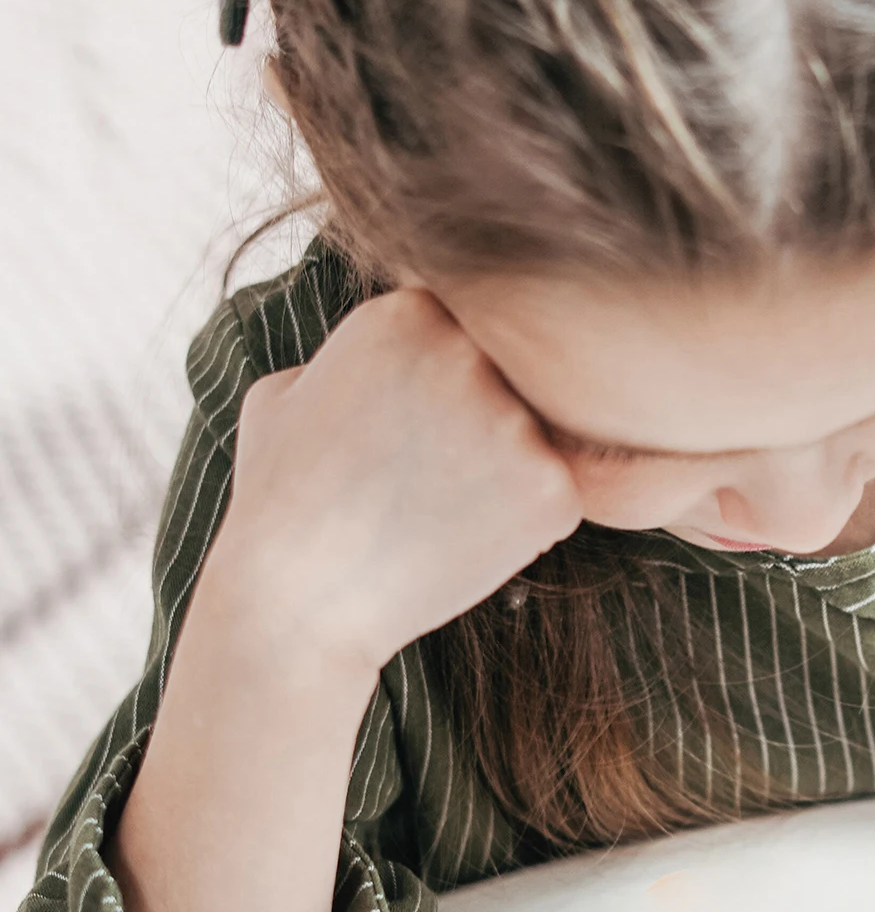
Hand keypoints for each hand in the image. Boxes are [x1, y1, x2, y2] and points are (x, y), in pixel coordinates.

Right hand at [211, 287, 583, 671]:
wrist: (298, 599)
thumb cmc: (282, 500)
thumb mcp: (286, 391)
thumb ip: (352, 355)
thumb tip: (389, 352)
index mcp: (409, 312)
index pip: (465, 337)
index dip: (439, 393)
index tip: (402, 436)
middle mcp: (467, 350)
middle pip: (507, 382)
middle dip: (480, 427)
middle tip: (426, 482)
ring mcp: (515, 419)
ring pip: (534, 441)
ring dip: (504, 477)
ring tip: (436, 517)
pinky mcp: (552, 487)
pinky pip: (555, 498)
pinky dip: (524, 527)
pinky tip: (464, 545)